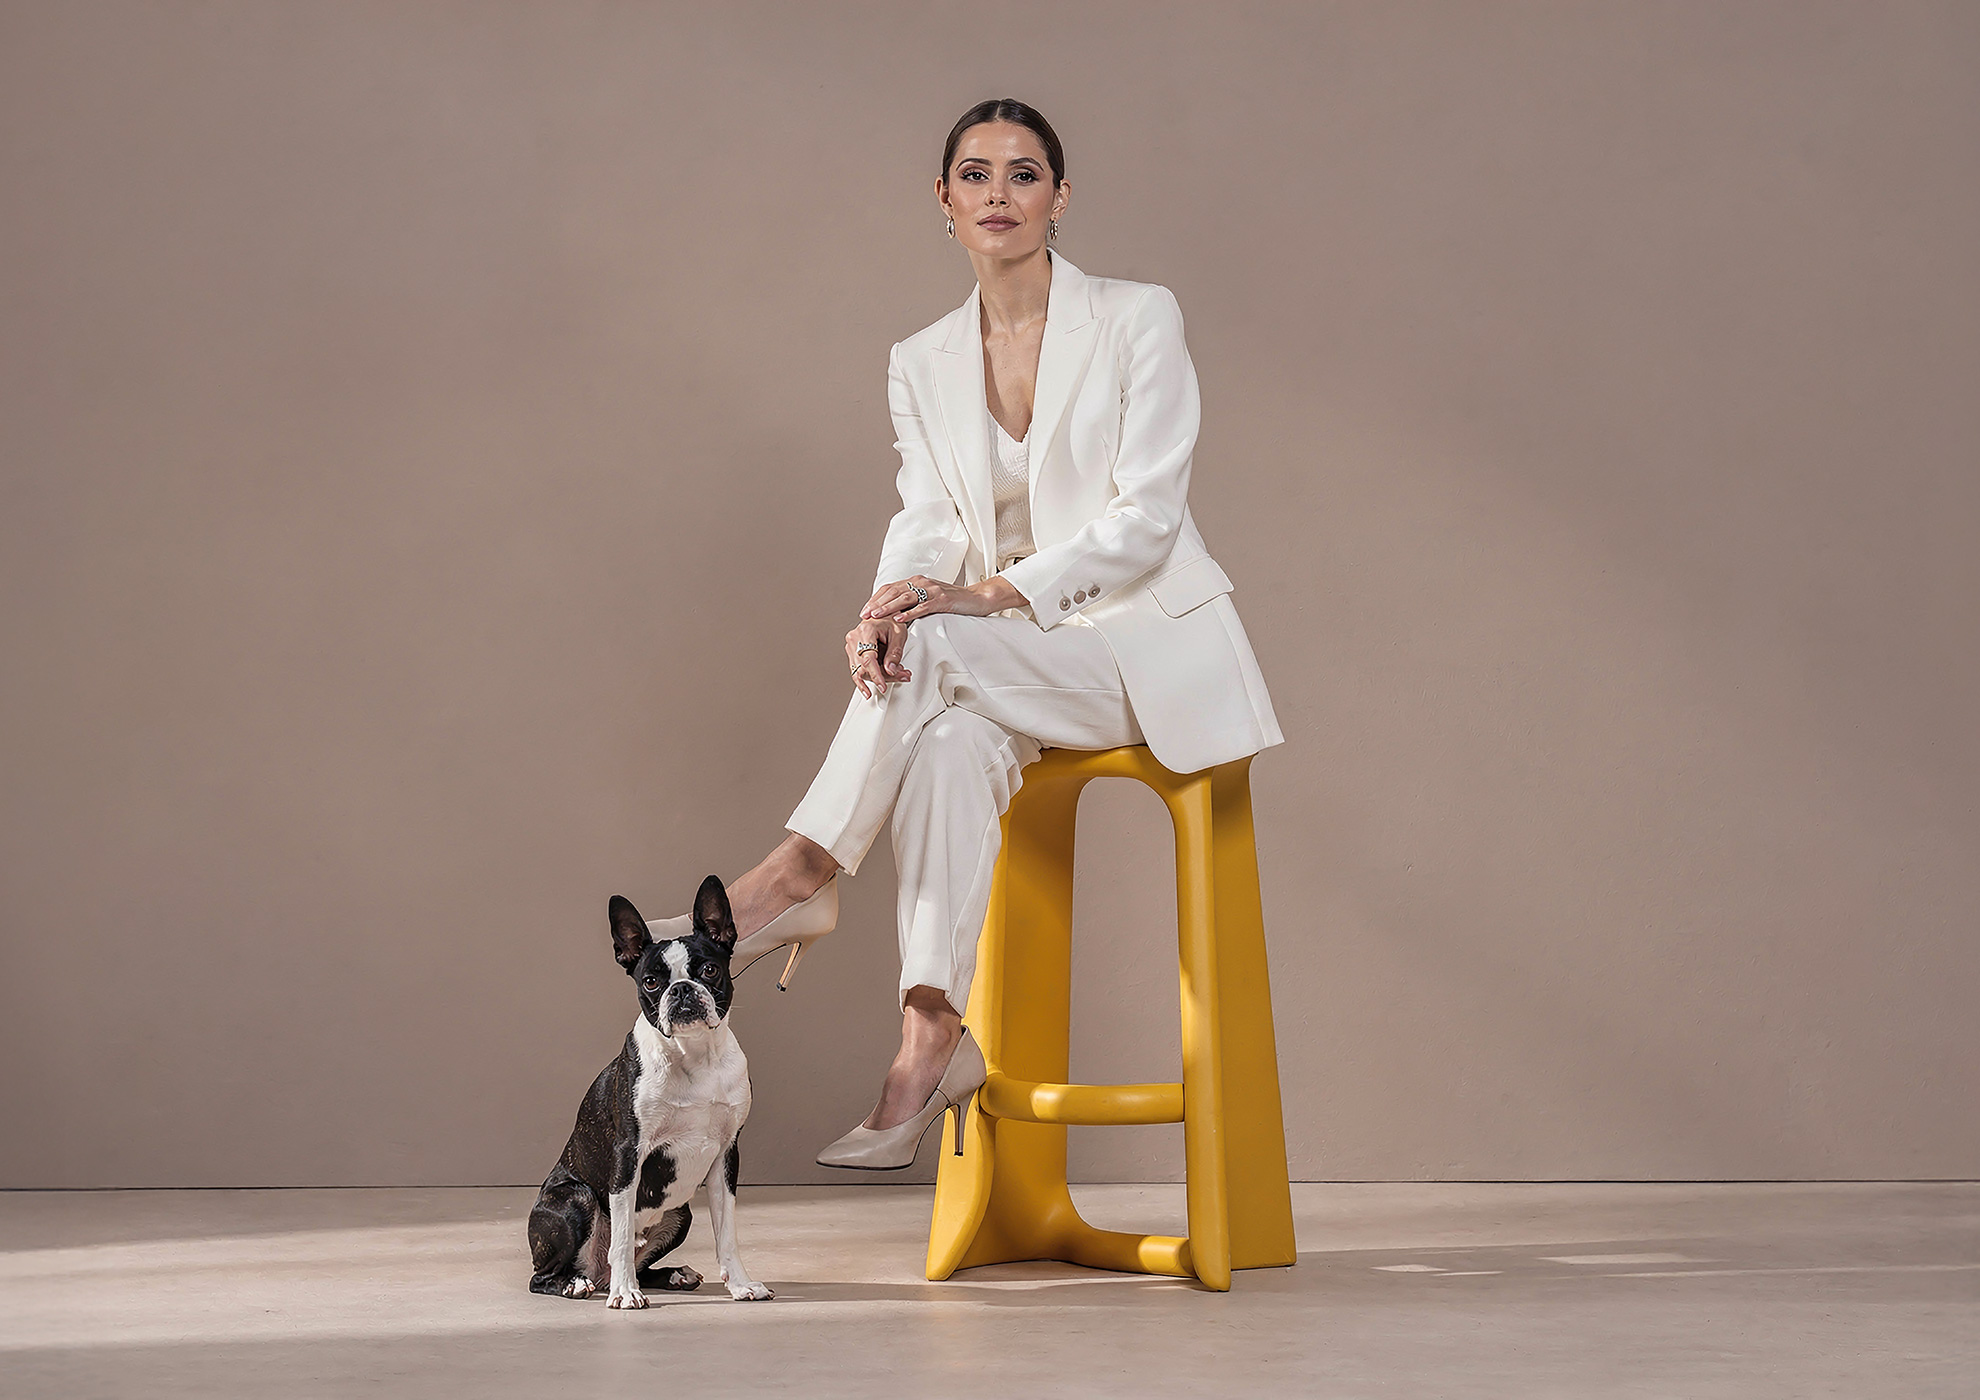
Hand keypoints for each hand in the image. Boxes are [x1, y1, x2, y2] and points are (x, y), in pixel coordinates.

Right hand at [846, 615, 910, 698]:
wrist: (884, 614)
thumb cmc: (891, 620)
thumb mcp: (898, 634)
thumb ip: (895, 653)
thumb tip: (891, 670)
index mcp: (865, 631)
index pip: (868, 659)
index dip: (876, 676)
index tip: (882, 686)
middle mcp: (854, 639)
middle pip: (865, 667)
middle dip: (884, 677)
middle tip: (902, 677)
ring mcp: (851, 646)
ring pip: (861, 671)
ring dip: (880, 677)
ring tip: (899, 674)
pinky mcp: (853, 652)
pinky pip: (859, 669)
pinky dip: (870, 677)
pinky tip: (871, 688)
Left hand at [862, 574, 1025, 624]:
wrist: (978, 599)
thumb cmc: (953, 603)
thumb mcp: (929, 600)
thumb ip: (913, 603)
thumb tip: (894, 615)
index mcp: (916, 582)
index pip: (890, 588)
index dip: (876, 599)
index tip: (865, 611)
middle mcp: (922, 582)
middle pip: (893, 591)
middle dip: (877, 604)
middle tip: (864, 615)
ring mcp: (932, 590)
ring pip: (904, 597)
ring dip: (888, 607)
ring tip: (876, 616)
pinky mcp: (942, 599)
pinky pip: (923, 606)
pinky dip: (909, 613)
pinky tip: (899, 620)